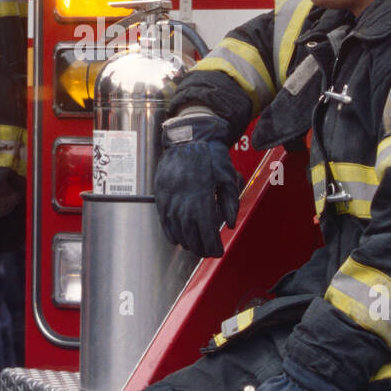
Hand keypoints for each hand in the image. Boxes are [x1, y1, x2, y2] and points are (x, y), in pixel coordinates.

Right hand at [155, 111, 241, 257]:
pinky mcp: (161, 197)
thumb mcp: (227, 177)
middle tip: (208, 252)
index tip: (218, 252)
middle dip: (201, 249)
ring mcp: (170, 202)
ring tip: (195, 248)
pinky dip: (171, 234)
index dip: (213, 247)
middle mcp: (183, 205)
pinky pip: (164, 222)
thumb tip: (230, 224)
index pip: (207, 234)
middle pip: (191, 237)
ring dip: (187, 244)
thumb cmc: (210, 156)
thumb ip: (230, 202)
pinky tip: (177, 239)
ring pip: (177, 232)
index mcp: (202, 201)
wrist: (187, 138)